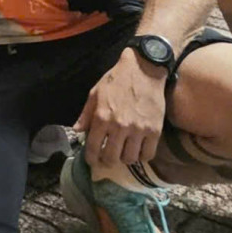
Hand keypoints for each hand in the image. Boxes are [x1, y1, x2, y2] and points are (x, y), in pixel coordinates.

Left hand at [74, 48, 166, 167]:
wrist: (143, 71)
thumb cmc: (116, 80)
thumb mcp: (95, 93)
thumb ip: (86, 114)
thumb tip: (77, 130)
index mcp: (102, 116)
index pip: (93, 146)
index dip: (91, 158)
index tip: (92, 161)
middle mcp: (119, 126)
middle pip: (111, 157)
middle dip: (107, 162)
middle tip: (107, 159)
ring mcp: (138, 130)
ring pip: (129, 159)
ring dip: (124, 159)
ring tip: (122, 153)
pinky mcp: (154, 131)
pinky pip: (148, 154)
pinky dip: (141, 156)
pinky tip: (137, 150)